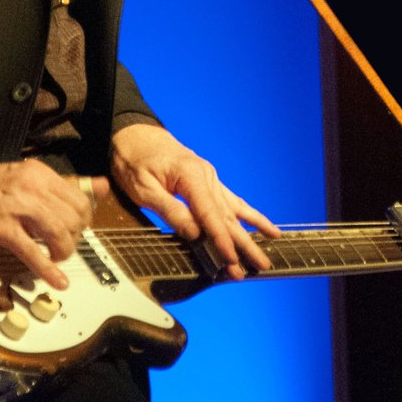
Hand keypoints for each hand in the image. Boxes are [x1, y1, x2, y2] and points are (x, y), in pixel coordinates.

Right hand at [0, 161, 109, 290]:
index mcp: (40, 173)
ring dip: (63, 252)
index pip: (79, 198)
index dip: (83, 219)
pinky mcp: (2, 229)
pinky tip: (57, 281)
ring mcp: (16, 208)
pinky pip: (32, 252)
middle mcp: (31, 186)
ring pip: (57, 233)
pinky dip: (48, 270)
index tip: (76, 228)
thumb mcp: (29, 178)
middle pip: (72, 217)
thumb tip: (102, 185)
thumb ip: (66, 184)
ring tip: (58, 257)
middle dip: (75, 237)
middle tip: (65, 244)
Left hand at [111, 123, 279, 279]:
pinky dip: (249, 216)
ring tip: (267, 255)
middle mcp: (206, 175)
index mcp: (190, 175)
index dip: (222, 240)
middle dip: (243, 244)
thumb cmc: (134, 160)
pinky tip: (266, 227)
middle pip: (227, 215)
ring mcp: (209, 178)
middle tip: (260, 266)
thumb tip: (194, 233)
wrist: (134, 135)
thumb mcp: (143, 187)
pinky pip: (232, 201)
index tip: (232, 261)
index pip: (210, 214)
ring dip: (249, 235)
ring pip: (232, 211)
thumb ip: (169, 210)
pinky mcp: (208, 181)